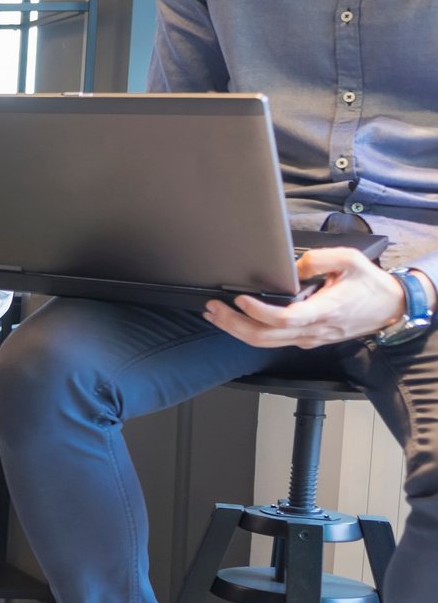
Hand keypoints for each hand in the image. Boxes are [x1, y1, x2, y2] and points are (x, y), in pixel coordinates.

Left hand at [205, 245, 405, 347]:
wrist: (392, 307)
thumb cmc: (371, 284)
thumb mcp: (350, 260)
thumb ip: (318, 259)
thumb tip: (290, 267)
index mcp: (326, 309)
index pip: (285, 318)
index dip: (259, 312)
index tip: (239, 299)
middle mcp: (315, 329)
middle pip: (265, 336)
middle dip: (233, 323)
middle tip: (212, 307)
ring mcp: (310, 338)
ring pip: (266, 343)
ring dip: (236, 330)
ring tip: (215, 314)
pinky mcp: (307, 340)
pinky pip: (274, 341)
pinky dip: (251, 332)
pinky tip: (236, 321)